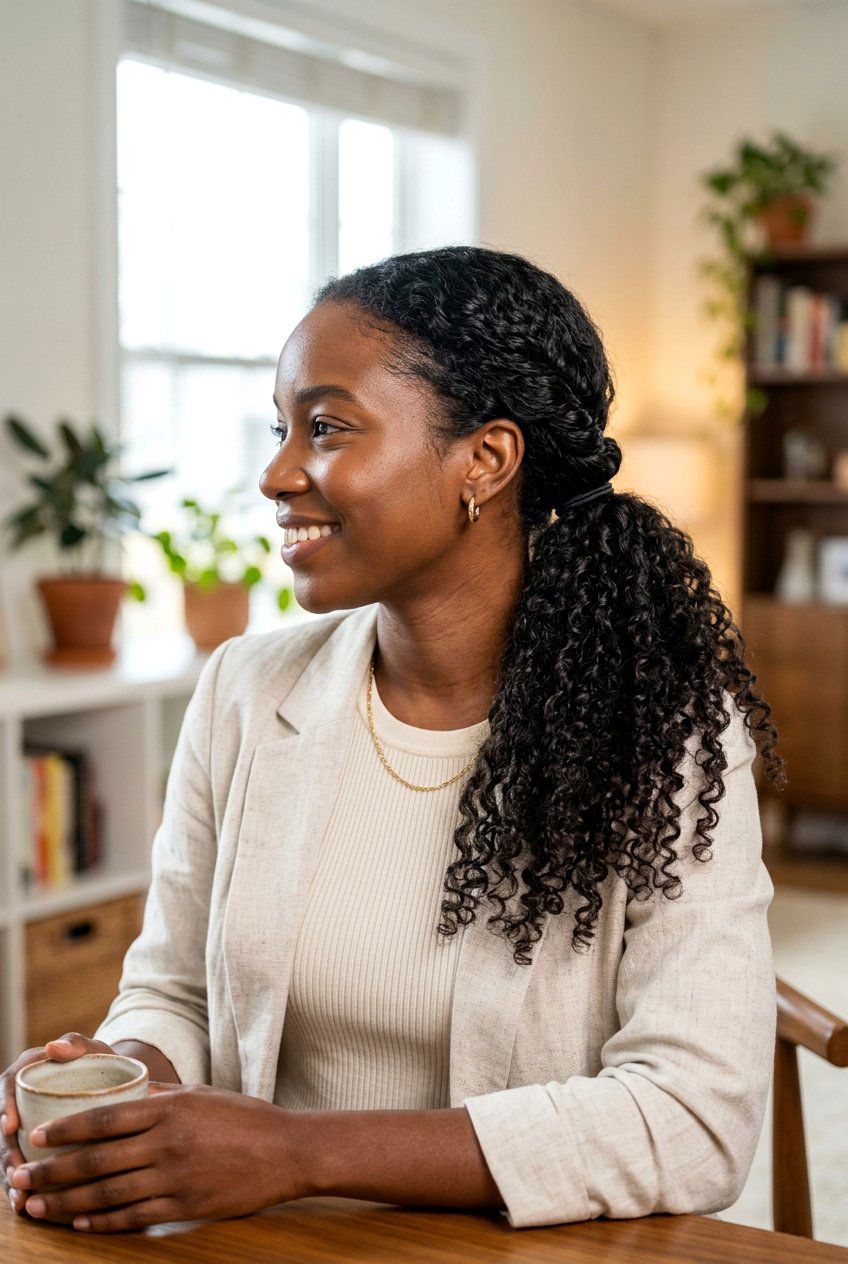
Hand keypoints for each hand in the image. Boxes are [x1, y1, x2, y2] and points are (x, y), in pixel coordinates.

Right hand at [1, 1031, 113, 1216]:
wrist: (118, 1085)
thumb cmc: (103, 1065)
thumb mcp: (94, 1050)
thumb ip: (76, 1044)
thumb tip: (53, 1046)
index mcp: (30, 1071)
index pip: (8, 1085)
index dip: (4, 1106)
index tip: (10, 1127)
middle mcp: (21, 1100)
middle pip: (4, 1127)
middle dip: (7, 1152)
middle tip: (16, 1172)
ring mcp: (26, 1125)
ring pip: (10, 1151)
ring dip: (12, 1175)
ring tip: (21, 1196)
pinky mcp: (34, 1147)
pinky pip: (23, 1166)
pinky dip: (22, 1185)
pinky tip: (26, 1204)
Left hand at [7, 1082, 306, 1231]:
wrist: (287, 1151)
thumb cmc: (244, 1118)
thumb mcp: (200, 1095)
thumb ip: (159, 1094)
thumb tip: (121, 1087)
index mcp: (170, 1108)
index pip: (105, 1117)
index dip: (66, 1129)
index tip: (36, 1138)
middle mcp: (168, 1142)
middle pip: (97, 1160)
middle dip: (52, 1172)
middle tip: (18, 1177)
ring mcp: (176, 1177)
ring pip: (108, 1193)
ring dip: (66, 1202)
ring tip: (37, 1206)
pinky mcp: (185, 1205)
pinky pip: (134, 1217)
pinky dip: (103, 1222)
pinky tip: (80, 1223)